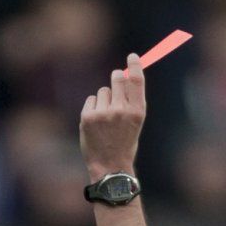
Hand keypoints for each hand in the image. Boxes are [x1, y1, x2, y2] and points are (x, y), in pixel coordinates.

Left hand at [80, 53, 145, 181]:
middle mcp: (121, 110)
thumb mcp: (135, 123)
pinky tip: (96, 124)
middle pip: (117, 77)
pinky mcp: (88, 117)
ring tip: (106, 120)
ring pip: (103, 91)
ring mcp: (103, 114)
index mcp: (137, 112)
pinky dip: (93, 108)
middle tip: (115, 89)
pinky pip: (91, 100)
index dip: (134, 65)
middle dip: (116, 78)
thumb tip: (125, 75)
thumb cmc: (124, 144)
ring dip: (104, 100)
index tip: (132, 56)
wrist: (110, 168)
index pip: (136, 80)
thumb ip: (131, 101)